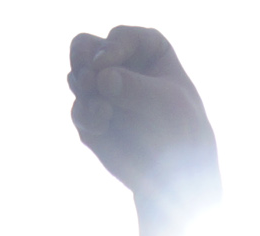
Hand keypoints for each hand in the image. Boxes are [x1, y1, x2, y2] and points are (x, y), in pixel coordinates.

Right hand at [66, 27, 220, 215]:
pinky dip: (86, 117)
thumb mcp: (165, 104)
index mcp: (147, 49)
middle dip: (82, 60)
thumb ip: (134, 86)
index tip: (105, 65)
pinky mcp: (93, 116)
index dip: (111, 49)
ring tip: (104, 110)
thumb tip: (100, 78)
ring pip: (77, 77)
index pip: (120, 37)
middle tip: (88, 79)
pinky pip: (78, 110)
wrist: (178, 173)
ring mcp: (103, 89)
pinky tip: (103, 126)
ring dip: (84, 91)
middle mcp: (121, 64)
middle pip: (85, 47)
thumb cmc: (182, 131)